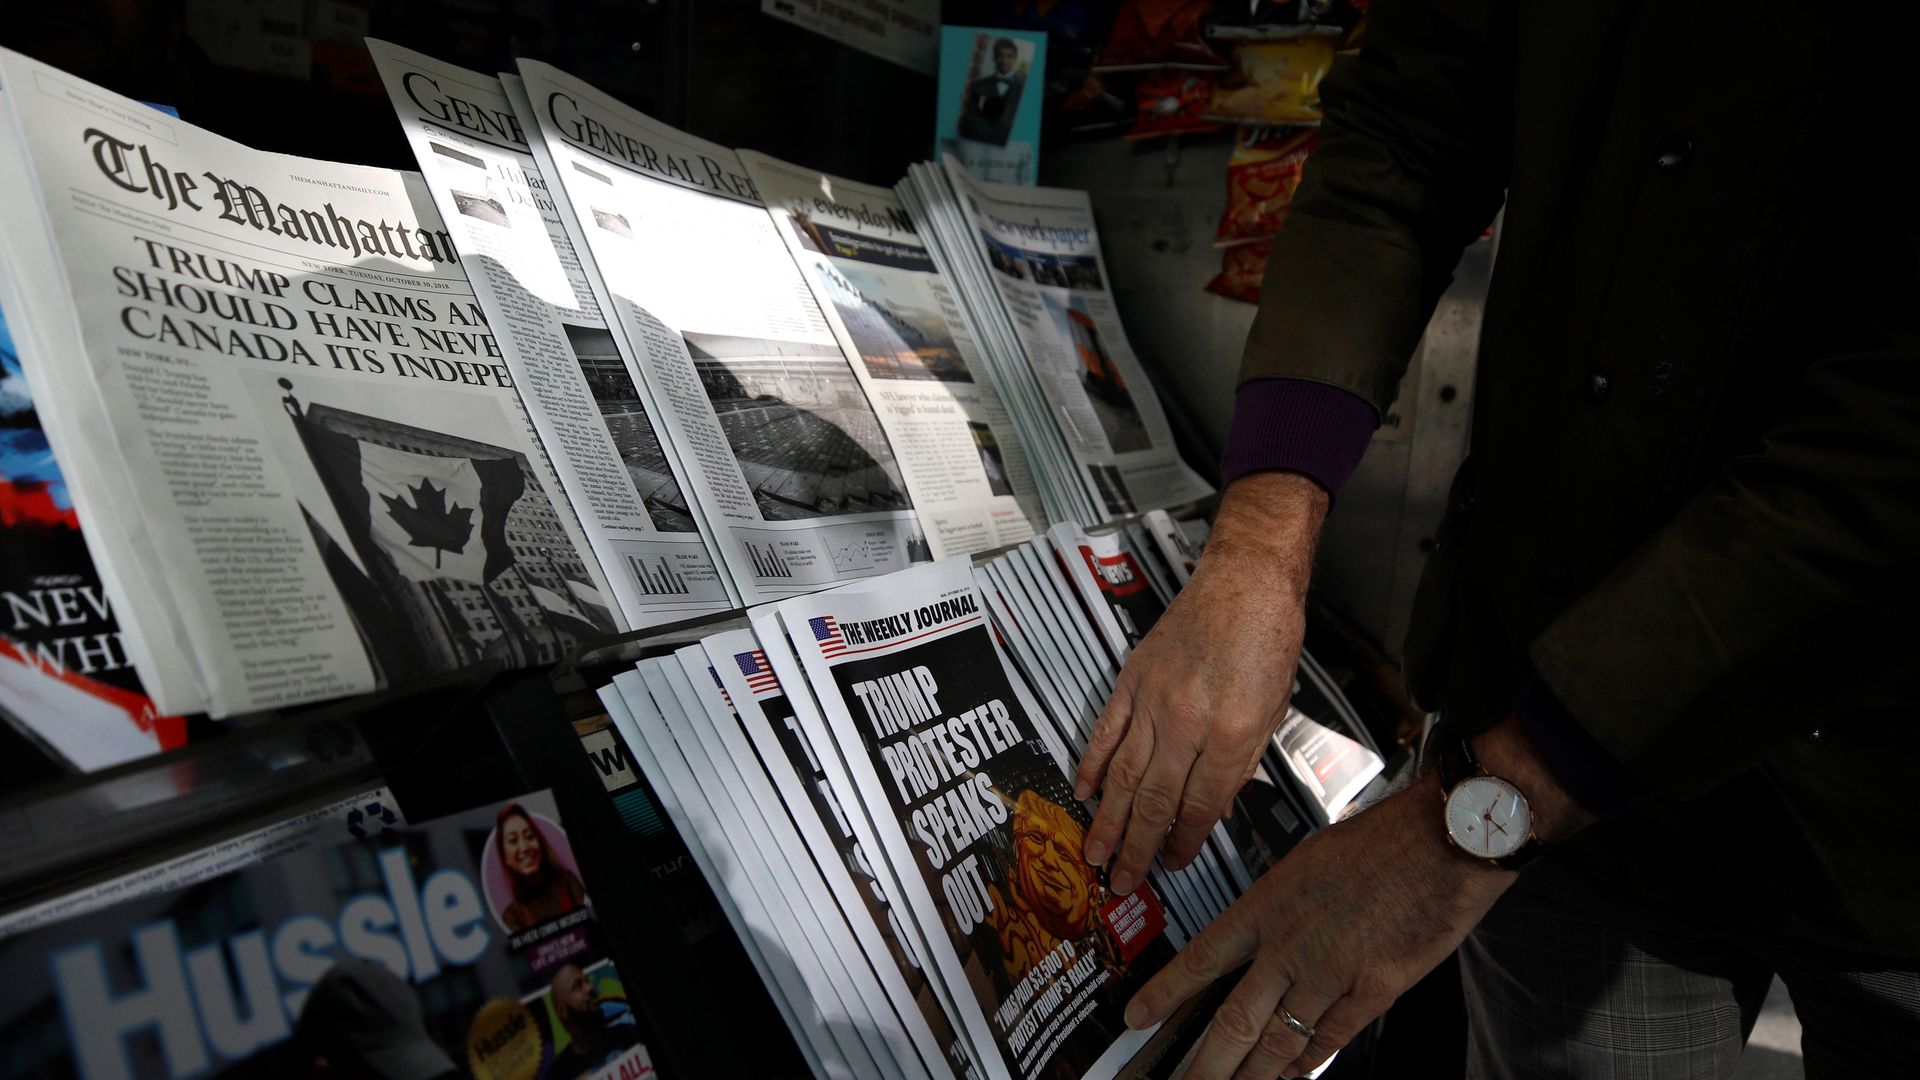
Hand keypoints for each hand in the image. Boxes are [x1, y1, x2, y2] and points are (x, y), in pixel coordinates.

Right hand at [1075, 472, 1326, 893]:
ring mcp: (1153, 699)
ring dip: (1108, 820)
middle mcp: (1188, 721)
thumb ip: (1239, 763)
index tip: (1175, 865)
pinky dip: (1093, 765)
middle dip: (1138, 847)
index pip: (1201, 805)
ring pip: (1125, 774)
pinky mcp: (1132, 679)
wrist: (1245, 581)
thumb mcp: (1272, 710)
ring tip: (1094, 854)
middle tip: (1122, 882)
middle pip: (1157, 799)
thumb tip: (1210, 807)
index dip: (1186, 841)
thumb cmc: (1269, 641)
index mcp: (1232, 732)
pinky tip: (1085, 793)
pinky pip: (1107, 731)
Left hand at [1124, 771, 1512, 1078]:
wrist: (1444, 838)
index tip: (1137, 1017)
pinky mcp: (1374, 990)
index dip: (1165, 994)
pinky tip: (1291, 1076)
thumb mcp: (1310, 860)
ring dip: (1249, 1075)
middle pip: (1233, 1019)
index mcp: (1270, 904)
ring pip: (1277, 1041)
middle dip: (1202, 1063)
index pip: (1202, 958)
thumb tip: (1264, 928)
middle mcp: (1292, 944)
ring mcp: (1332, 973)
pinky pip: (1330, 1039)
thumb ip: (1283, 901)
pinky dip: (1307, 1063)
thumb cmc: (1385, 839)